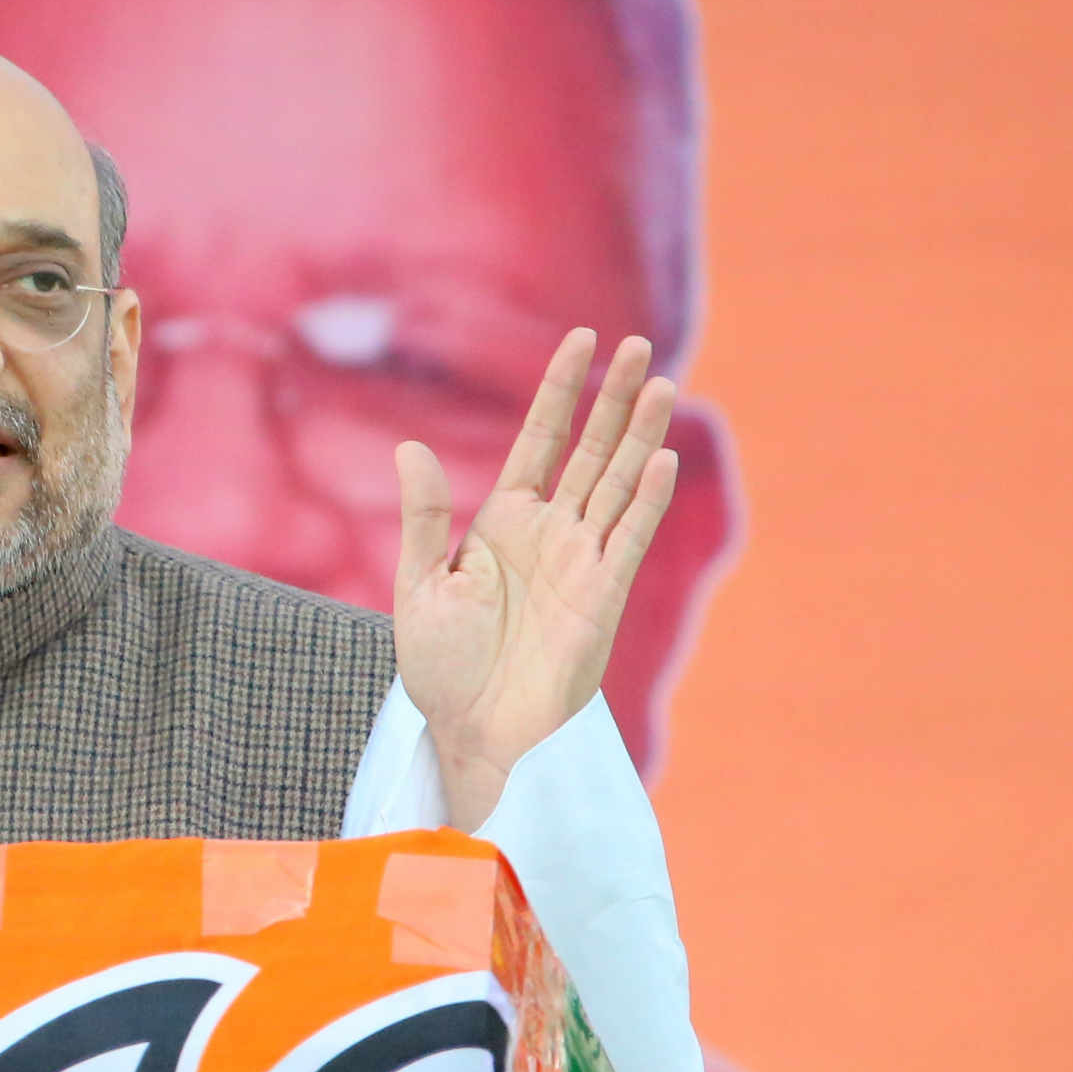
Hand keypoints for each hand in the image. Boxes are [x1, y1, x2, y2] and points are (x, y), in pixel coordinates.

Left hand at [393, 329, 679, 829]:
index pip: (541, 438)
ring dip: (639, 434)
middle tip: (637, 345)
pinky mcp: (603, 595)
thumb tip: (411, 448)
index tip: (581, 340)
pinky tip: (660, 458)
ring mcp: (581, 560)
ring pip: (617, 482)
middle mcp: (550, 532)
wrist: (472, 731)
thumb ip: (424, 517)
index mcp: (504, 521)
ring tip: (661, 381)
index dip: (561, 390)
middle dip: (613, 397)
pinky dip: (645, 499)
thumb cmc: (442, 669)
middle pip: (591, 449)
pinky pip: (628, 537)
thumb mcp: (420, 586)